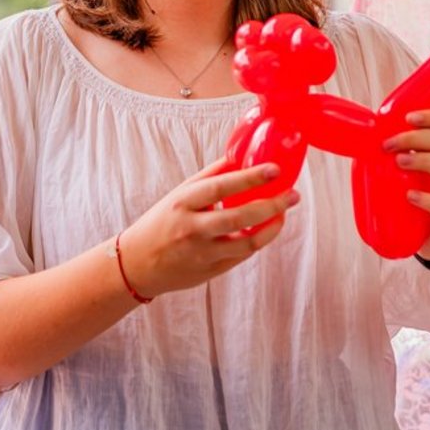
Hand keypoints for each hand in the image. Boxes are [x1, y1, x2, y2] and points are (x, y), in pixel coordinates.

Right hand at [118, 158, 298, 298]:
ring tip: (282, 214)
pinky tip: (266, 229)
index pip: (220, 187)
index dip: (250, 178)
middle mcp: (192, 229)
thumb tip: (240, 157)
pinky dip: (258, 241)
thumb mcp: (179, 194)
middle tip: (292, 195)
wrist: (137, 263)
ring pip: (246, 243)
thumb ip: (210, 177)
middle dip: (271, 205)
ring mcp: (201, 253)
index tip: (275, 170)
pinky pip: (241, 256)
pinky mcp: (210, 271)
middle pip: (239, 218)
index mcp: (182, 203)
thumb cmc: (162, 222)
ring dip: (271, 227)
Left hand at [383, 110, 429, 260]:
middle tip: (389, 144)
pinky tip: (411, 195)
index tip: (409, 117)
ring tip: (400, 162)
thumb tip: (357, 140)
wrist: (429, 238)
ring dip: (426, 160)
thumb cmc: (412, 198)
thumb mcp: (400, 173)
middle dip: (417, 137)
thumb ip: (387, 156)